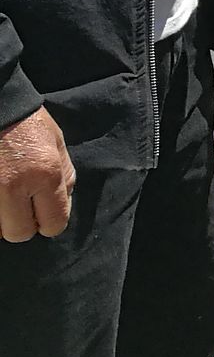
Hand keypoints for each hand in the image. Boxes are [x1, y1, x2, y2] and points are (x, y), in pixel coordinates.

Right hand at [0, 107, 74, 241]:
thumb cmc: (27, 122)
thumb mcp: (56, 143)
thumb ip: (65, 176)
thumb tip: (64, 203)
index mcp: (44, 175)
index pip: (53, 224)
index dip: (49, 221)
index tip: (42, 211)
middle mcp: (13, 185)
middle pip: (19, 233)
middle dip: (21, 224)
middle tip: (19, 206)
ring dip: (1, 220)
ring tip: (4, 199)